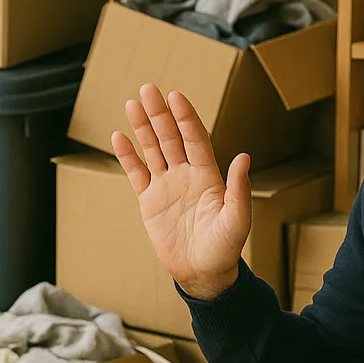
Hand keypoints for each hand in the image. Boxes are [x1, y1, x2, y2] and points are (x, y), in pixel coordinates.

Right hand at [112, 84, 250, 300]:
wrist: (202, 273)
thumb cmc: (225, 248)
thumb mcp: (237, 220)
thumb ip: (239, 189)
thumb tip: (244, 156)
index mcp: (208, 175)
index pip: (195, 139)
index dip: (185, 118)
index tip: (176, 97)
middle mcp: (186, 175)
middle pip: (170, 137)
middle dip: (159, 114)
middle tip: (148, 89)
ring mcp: (166, 186)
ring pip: (152, 150)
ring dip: (142, 127)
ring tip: (132, 103)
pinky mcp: (149, 201)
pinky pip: (136, 173)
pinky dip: (127, 156)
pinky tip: (118, 137)